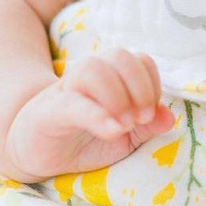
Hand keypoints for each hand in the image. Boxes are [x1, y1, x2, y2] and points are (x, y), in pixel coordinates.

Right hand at [6, 48, 174, 179]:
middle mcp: (90, 74)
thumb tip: (169, 118)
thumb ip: (147, 126)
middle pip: (120, 56)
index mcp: (112, 75)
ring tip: (126, 125)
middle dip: (140, 86)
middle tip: (142, 119)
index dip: (152, 83)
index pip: (140, 60)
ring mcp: (68, 89)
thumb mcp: (124, 137)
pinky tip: (113, 129)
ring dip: (118, 96)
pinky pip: (74, 103)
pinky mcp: (50, 111)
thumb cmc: (84, 138)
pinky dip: (98, 114)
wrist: (35, 150)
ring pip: (94, 68)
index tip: (151, 113)